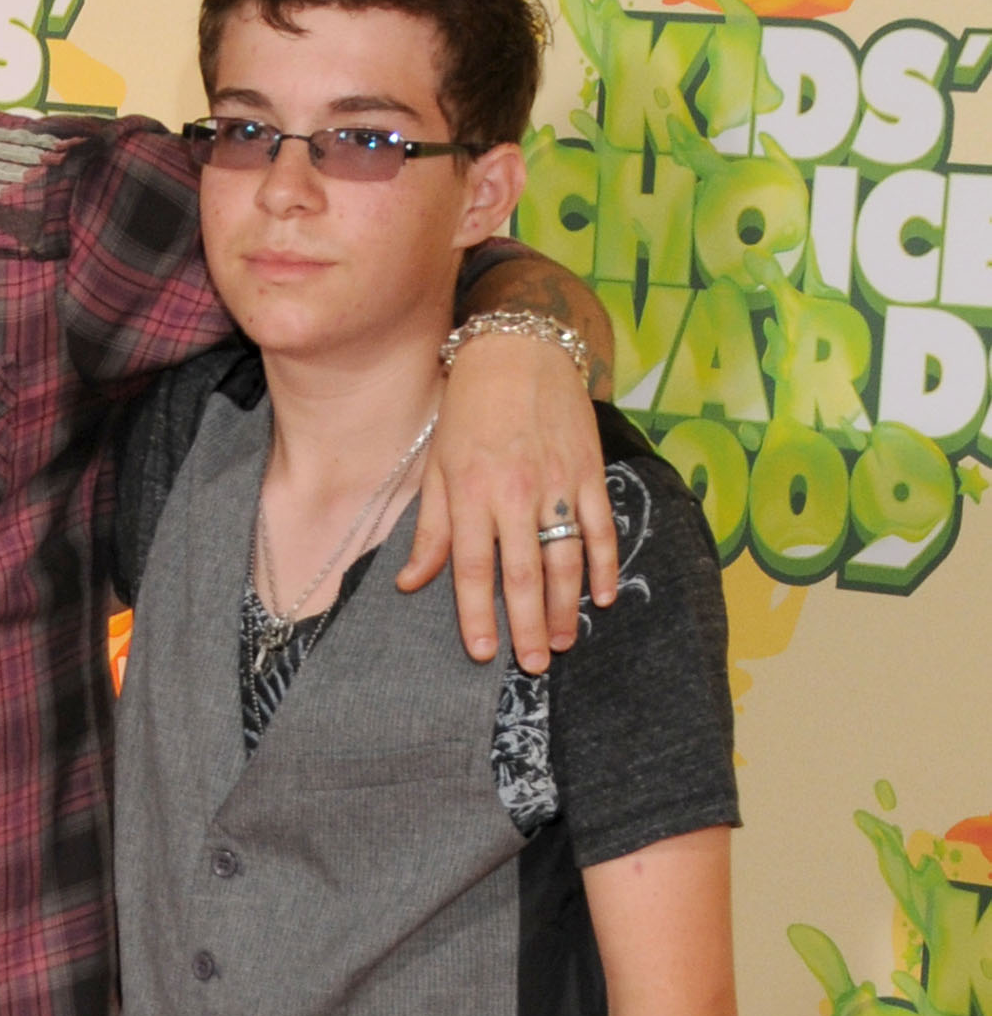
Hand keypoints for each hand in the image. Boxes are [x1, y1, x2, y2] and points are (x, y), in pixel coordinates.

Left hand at [401, 336, 618, 674]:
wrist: (520, 351)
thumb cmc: (469, 412)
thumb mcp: (437, 468)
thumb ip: (430, 531)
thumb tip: (410, 583)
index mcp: (471, 496)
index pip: (471, 570)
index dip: (477, 616)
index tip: (484, 653)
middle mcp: (514, 494)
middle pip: (523, 575)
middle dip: (528, 626)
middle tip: (534, 664)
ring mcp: (557, 484)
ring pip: (565, 558)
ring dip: (565, 606)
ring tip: (561, 642)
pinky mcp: (588, 471)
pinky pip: (600, 528)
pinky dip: (604, 565)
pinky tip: (602, 597)